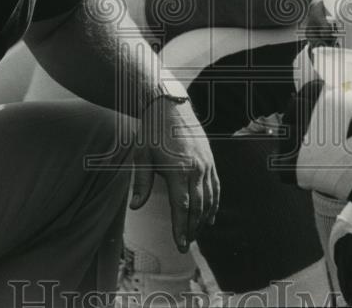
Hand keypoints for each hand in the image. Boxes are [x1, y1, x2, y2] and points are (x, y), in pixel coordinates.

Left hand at [131, 99, 218, 252]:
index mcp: (178, 170)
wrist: (169, 106)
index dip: (181, 228)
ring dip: (203, 218)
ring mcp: (206, 164)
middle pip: (198, 206)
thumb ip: (141, 183)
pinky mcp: (210, 159)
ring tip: (196, 233)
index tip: (179, 244)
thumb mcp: (142, 156)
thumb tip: (135, 206)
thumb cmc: (152, 131)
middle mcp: (196, 168)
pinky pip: (216, 186)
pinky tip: (210, 214)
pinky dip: (214, 202)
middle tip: (185, 244)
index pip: (182, 207)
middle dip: (192, 228)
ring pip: (209, 198)